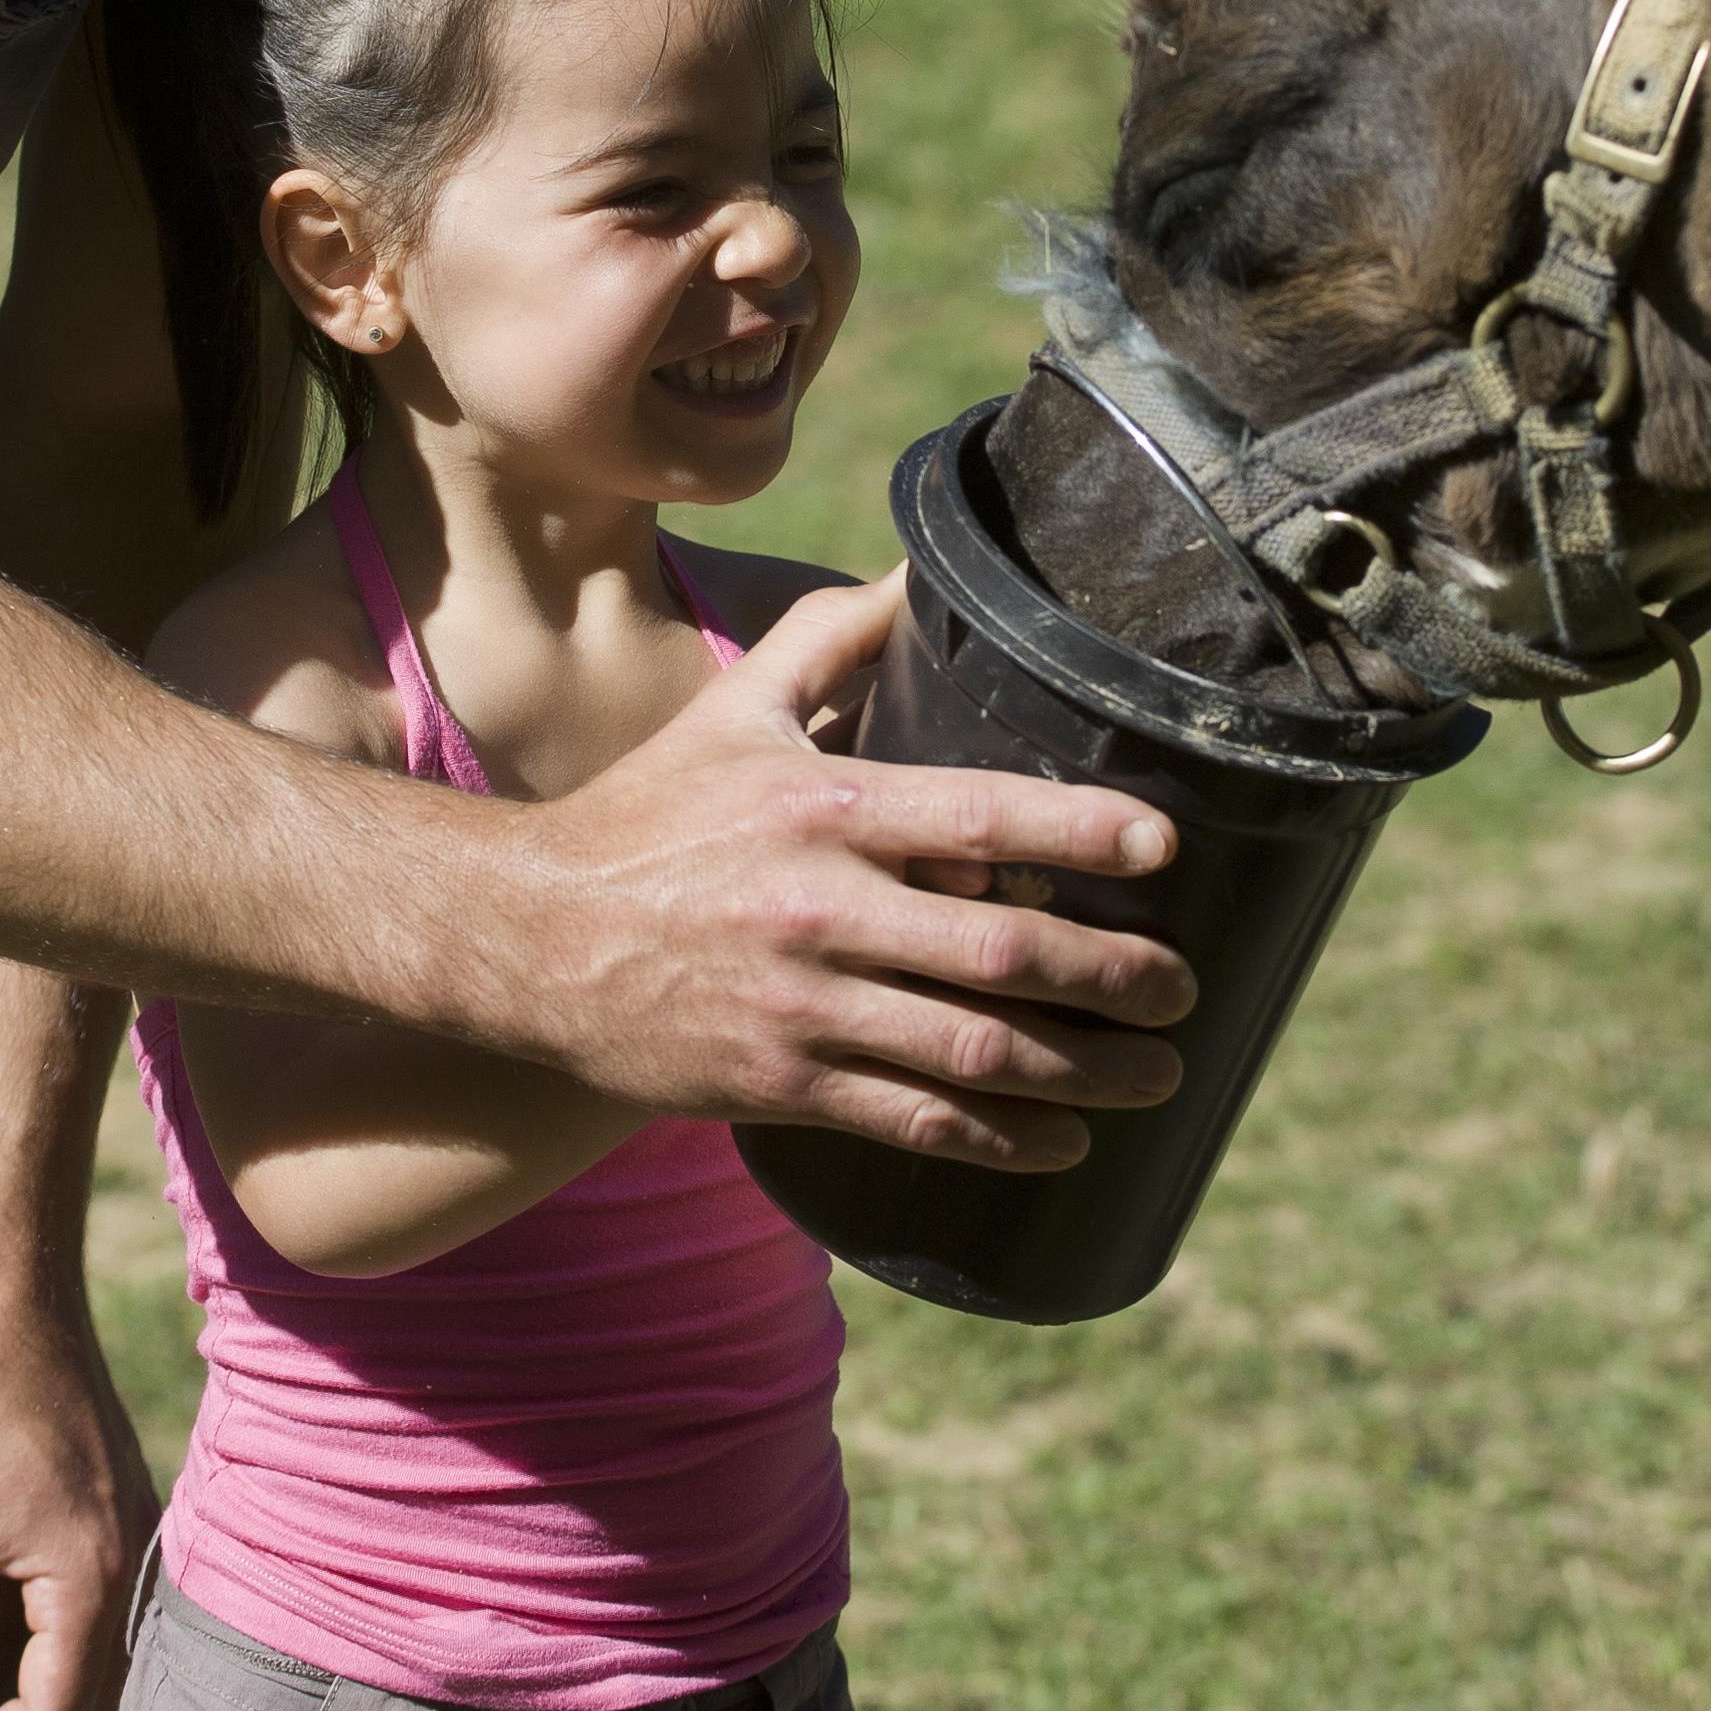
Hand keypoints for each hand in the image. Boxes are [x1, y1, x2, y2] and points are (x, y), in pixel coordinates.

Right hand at [496, 568, 1193, 1169]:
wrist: (525, 939)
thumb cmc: (645, 815)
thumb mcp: (732, 710)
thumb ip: (829, 637)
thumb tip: (917, 568)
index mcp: (822, 810)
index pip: (977, 815)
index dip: (1080, 834)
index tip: (1164, 849)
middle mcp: (819, 910)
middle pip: (998, 951)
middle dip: (1113, 976)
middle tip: (1185, 989)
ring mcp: (800, 1008)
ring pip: (971, 1053)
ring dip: (1082, 1070)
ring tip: (1160, 1074)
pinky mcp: (779, 1086)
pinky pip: (912, 1122)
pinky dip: (999, 1140)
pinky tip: (1065, 1142)